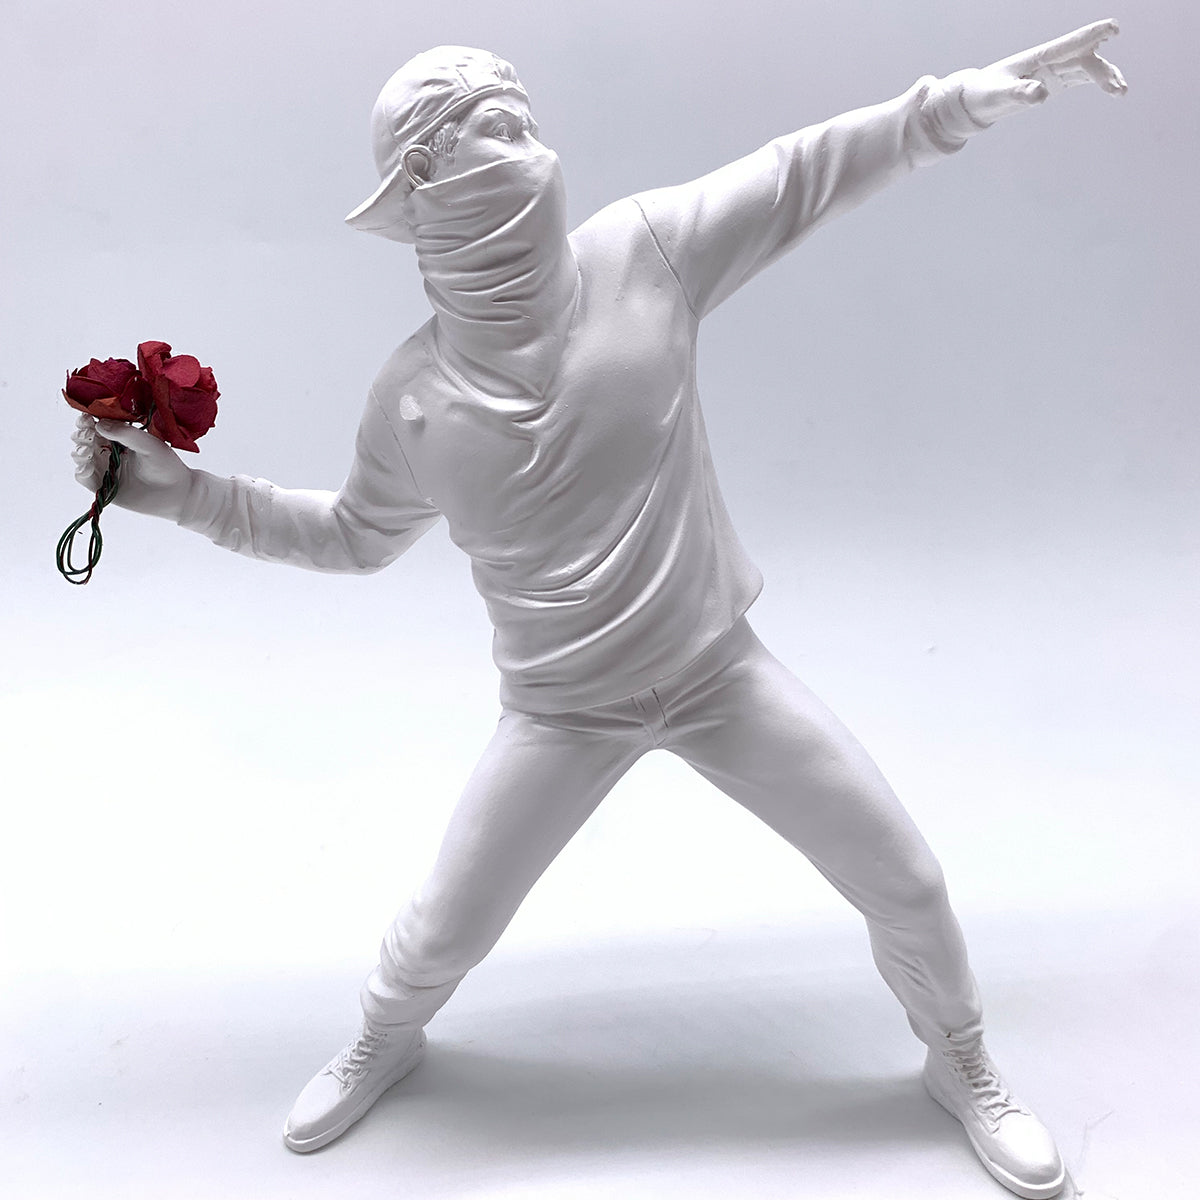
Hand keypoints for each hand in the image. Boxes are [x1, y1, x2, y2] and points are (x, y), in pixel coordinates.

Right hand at [71, 413, 193, 519]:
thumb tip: (99, 423)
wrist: (176, 493)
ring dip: (79, 451)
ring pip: (81, 456)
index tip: (87, 418)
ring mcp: (106, 468)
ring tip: (87, 450)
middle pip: (85, 439)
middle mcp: (110, 451)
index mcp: (120, 437)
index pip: (97, 424)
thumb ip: (126, 434)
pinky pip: (84, 477)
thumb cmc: (167, 465)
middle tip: (88, 435)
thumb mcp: (149, 445)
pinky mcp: (104, 487)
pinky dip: (81, 470)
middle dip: (82, 435)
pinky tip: (87, 466)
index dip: (88, 420)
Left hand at [960, 18, 1126, 124]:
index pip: (1071, 43)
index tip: (1114, 28)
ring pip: (1089, 67)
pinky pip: (1083, 77)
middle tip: (1116, 88)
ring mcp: (1056, 70)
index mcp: (1040, 56)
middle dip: (1102, 70)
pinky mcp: (1057, 82)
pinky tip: (1116, 89)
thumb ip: (1020, 93)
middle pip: (1084, 59)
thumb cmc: (985, 93)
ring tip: (1121, 92)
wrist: (976, 100)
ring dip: (1107, 76)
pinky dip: (1100, 81)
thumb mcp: (999, 95)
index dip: (1093, 34)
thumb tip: (1041, 95)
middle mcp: (1052, 60)